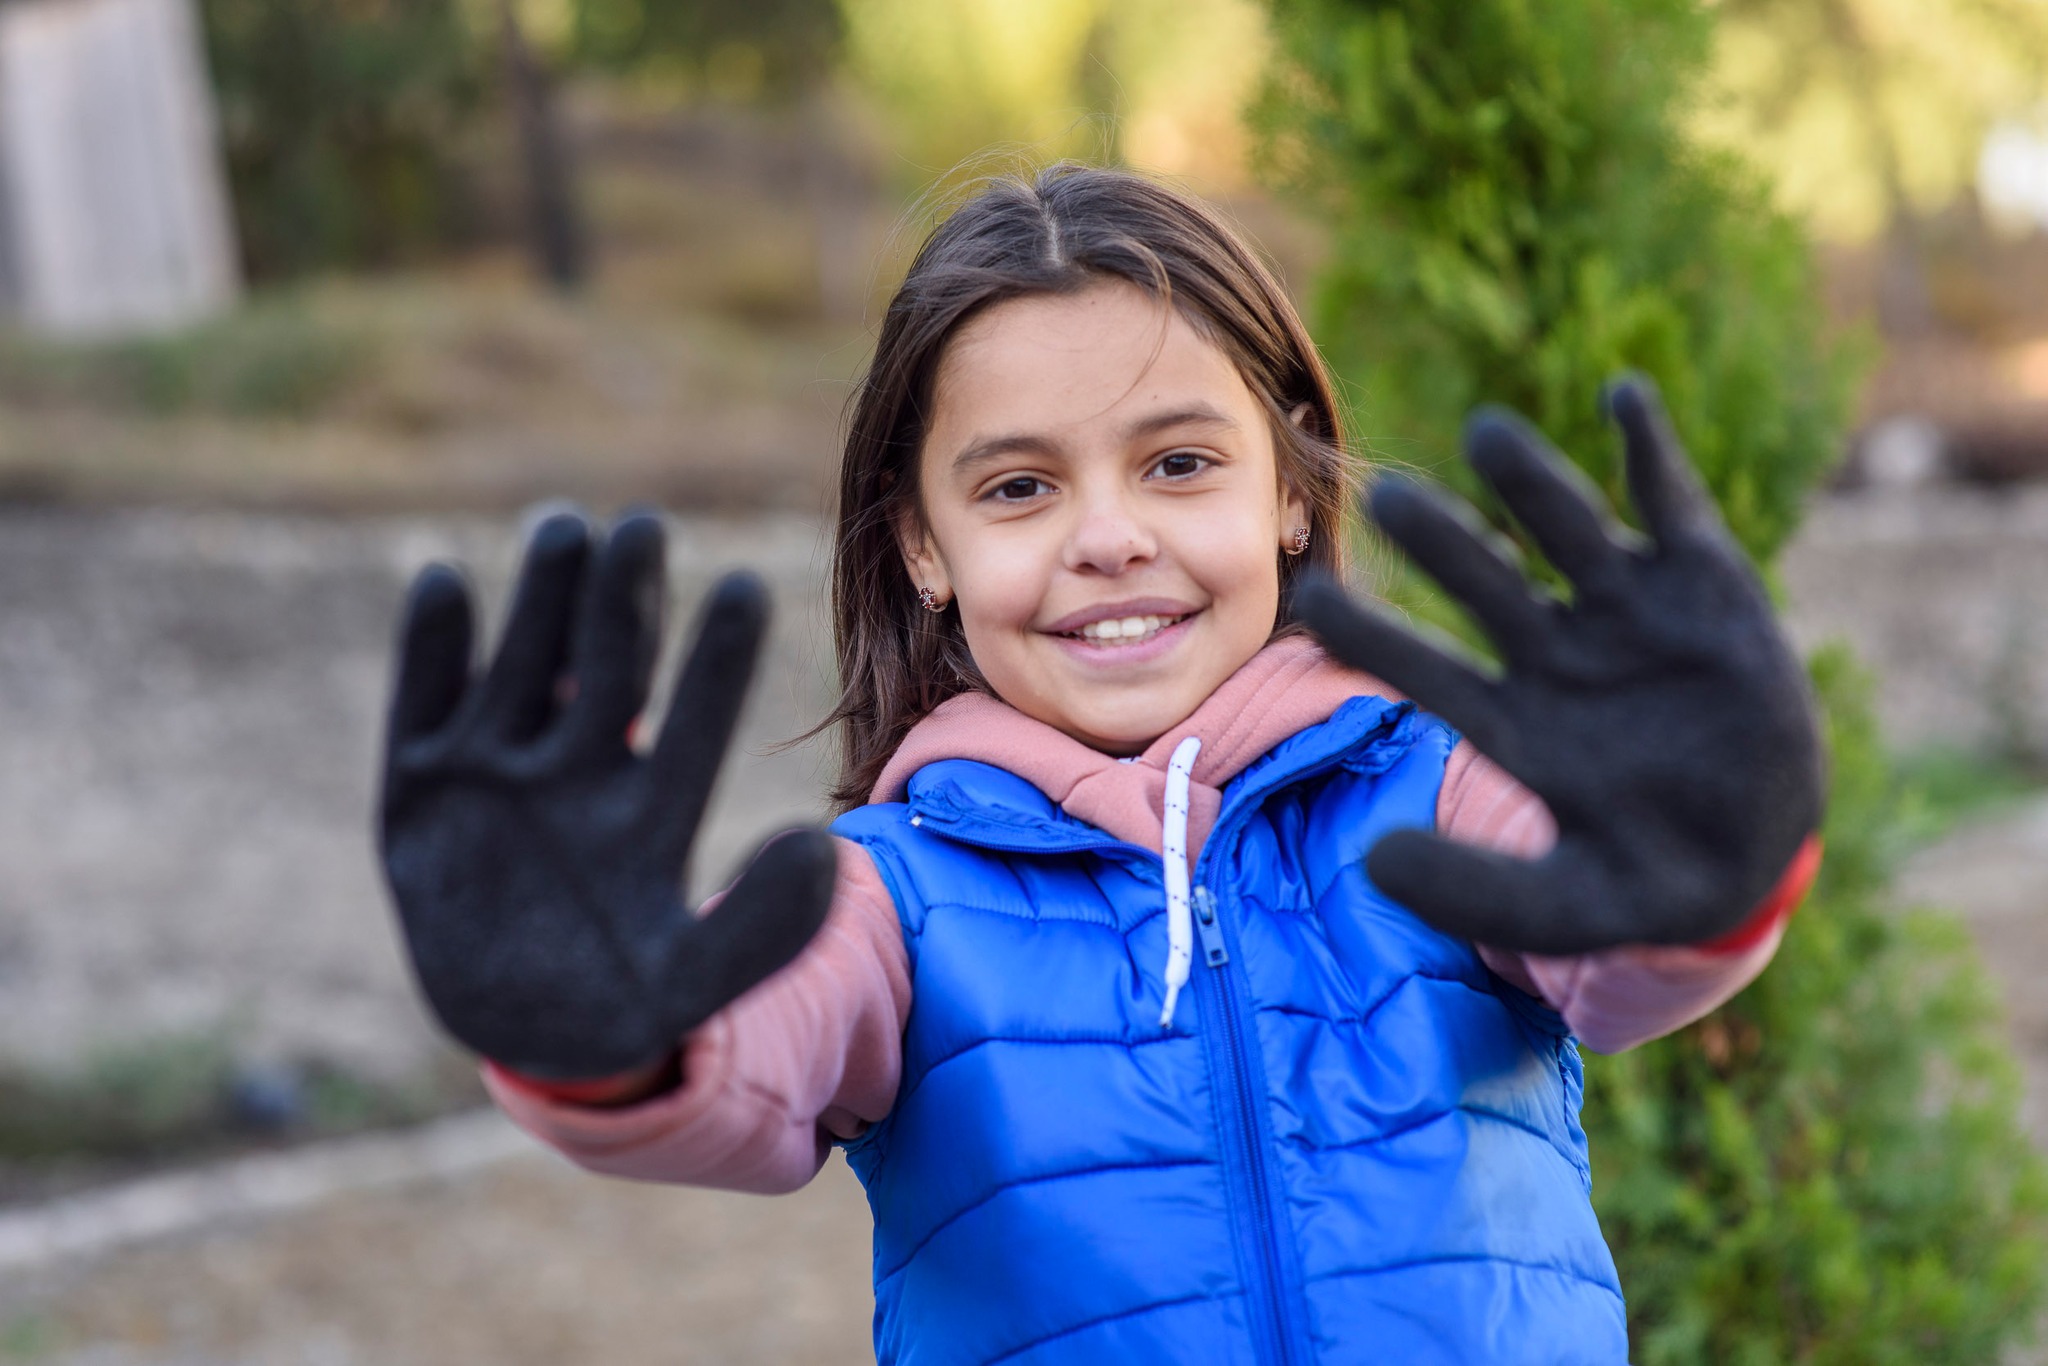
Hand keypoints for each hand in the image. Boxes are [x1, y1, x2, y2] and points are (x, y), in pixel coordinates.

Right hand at [377, 512, 836, 1079]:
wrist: (523, 1035)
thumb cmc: (628, 1002)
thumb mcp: (699, 980)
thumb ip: (767, 928)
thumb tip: (826, 850)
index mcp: (650, 811)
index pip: (693, 722)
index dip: (715, 661)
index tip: (743, 586)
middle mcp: (579, 773)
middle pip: (607, 672)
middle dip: (625, 602)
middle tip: (645, 528)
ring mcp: (497, 773)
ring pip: (524, 669)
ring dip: (540, 604)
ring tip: (565, 528)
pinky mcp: (420, 785)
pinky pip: (423, 707)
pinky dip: (430, 652)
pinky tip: (445, 585)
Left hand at [1297, 377, 1823, 954]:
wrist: (1759, 860)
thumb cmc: (1646, 881)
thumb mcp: (1565, 906)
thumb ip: (1474, 893)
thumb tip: (1372, 859)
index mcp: (1511, 717)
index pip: (1421, 665)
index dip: (1369, 633)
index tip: (1312, 600)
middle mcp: (1555, 649)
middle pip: (1484, 578)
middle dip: (1442, 538)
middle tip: (1390, 497)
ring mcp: (1626, 611)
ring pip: (1565, 528)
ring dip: (1529, 479)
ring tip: (1485, 433)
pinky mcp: (1706, 583)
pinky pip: (1672, 504)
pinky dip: (1649, 450)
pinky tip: (1621, 397)